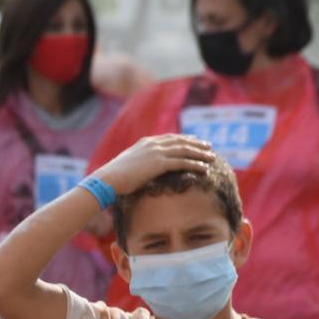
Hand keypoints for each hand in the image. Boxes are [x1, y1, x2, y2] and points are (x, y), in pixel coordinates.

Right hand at [90, 133, 215, 198]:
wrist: (108, 179)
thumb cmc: (114, 176)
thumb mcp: (127, 164)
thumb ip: (138, 161)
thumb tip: (141, 167)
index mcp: (145, 142)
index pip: (170, 138)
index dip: (185, 139)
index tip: (195, 140)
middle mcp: (153, 144)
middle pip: (181, 141)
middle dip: (197, 144)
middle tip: (208, 147)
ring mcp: (157, 153)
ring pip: (185, 151)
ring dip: (200, 154)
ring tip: (211, 157)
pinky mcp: (159, 164)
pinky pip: (183, 163)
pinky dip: (195, 164)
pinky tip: (204, 168)